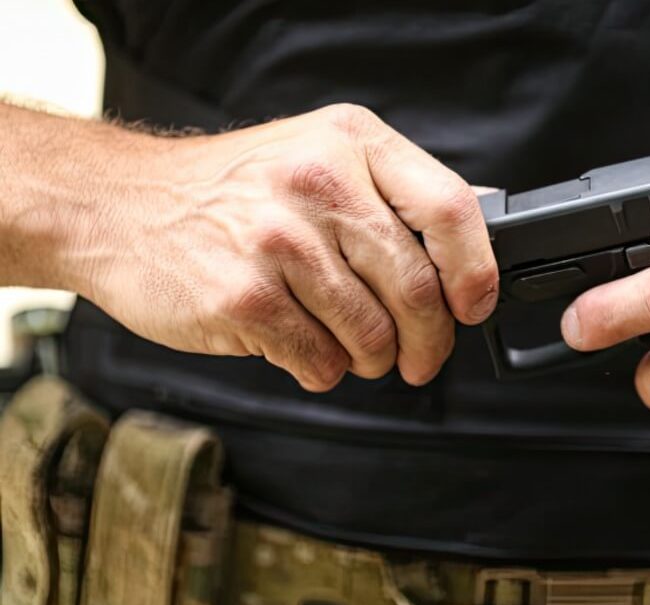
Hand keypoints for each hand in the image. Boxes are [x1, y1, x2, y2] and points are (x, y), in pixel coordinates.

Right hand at [70, 104, 496, 389]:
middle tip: (419, 355)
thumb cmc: (231, 191)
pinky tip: (302, 346)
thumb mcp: (320, 156)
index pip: (449, 209)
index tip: (473, 306)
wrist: (119, 206)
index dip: (475, 272)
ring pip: (373, 336)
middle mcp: (318, 184)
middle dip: (429, 340)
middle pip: (416, 289)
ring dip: (372, 359)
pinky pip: (321, 361)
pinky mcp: (243, 298)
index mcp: (350, 143)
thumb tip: (482, 220)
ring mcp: (278, 242)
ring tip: (351, 347)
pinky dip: (324, 369)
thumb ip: (397, 190)